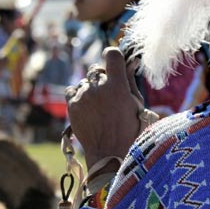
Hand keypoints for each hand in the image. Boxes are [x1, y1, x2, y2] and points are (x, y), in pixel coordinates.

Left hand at [65, 47, 143, 168]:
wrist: (110, 154)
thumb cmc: (130, 130)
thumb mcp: (137, 105)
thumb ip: (131, 81)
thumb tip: (131, 62)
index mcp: (118, 86)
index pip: (112, 55)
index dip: (114, 57)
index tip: (116, 64)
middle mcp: (98, 88)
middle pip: (97, 69)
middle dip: (103, 78)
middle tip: (109, 94)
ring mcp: (83, 96)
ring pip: (85, 81)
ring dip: (91, 88)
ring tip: (99, 106)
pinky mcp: (72, 105)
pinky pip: (73, 90)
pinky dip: (79, 95)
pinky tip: (88, 106)